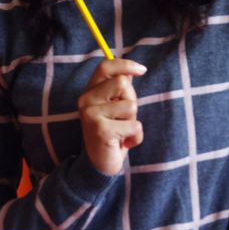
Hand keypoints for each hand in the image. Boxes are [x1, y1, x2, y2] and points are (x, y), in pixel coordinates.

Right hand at [77, 58, 145, 175]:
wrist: (99, 164)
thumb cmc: (111, 132)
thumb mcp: (114, 107)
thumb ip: (119, 90)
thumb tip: (132, 71)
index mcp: (89, 91)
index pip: (105, 67)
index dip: (125, 65)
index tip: (142, 70)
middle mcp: (86, 100)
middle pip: (122, 83)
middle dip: (132, 100)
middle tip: (123, 118)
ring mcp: (91, 115)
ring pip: (131, 106)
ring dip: (133, 121)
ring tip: (122, 131)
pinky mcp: (101, 130)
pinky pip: (135, 126)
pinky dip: (136, 137)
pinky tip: (124, 143)